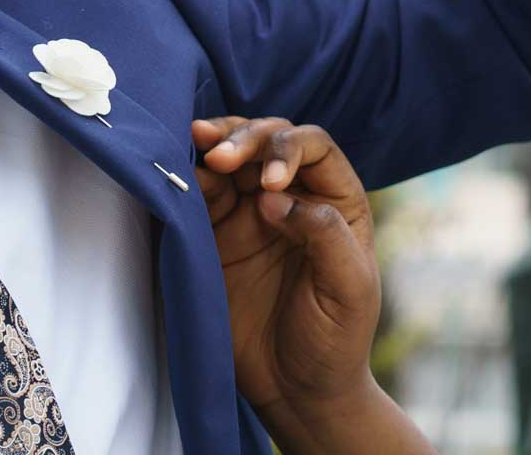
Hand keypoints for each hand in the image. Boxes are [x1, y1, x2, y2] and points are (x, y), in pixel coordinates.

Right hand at [192, 117, 380, 414]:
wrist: (297, 391)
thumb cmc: (337, 340)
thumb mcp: (349, 289)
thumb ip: (324, 235)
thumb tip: (274, 198)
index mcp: (337, 200)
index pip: (313, 147)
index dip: (289, 150)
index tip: (269, 185)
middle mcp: (295, 195)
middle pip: (270, 140)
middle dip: (246, 138)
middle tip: (220, 156)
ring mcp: (254, 212)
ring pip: (233, 157)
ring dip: (215, 144)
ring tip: (196, 143)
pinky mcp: (219, 234)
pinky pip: (204, 193)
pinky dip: (192, 177)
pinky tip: (182, 169)